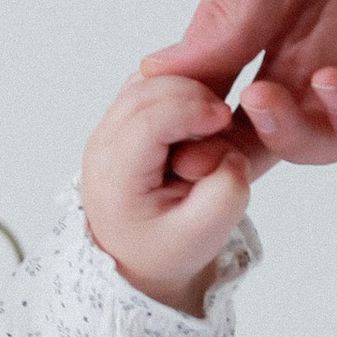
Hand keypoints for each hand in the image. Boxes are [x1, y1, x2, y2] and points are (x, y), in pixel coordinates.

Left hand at [80, 73, 257, 313]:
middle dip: (193, 94)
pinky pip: (155, 85)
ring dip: (188, 91)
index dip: (190, 109)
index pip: (149, 119)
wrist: (137, 256)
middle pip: (147, 89)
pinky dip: (182, 91)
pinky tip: (201, 118)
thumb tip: (232, 153)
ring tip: (212, 124)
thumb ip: (225, 195)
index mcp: (115, 174)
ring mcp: (111, 126)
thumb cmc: (165, 248)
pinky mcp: (125, 117)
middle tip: (224, 122)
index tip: (225, 117)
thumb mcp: (202, 236)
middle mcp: (104, 142)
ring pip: (150, 80)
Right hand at [148, 0, 336, 164]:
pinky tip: (331, 84)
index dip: (188, 112)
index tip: (161, 119)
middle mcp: (315, 30)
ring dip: (288, 138)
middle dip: (229, 148)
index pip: (217, 81)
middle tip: (204, 146)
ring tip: (266, 99)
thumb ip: (228, 0)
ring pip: (323, 137)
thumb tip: (164, 73)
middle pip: (263, 126)